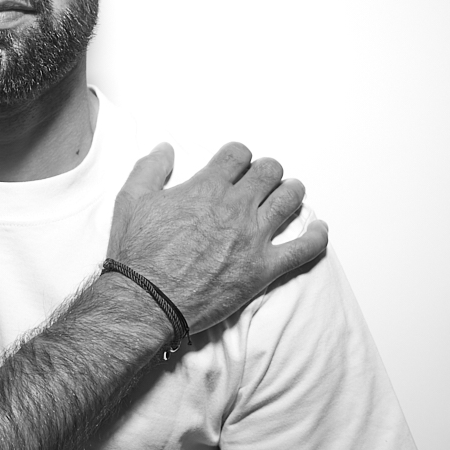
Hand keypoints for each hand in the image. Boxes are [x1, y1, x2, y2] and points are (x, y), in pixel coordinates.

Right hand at [107, 142, 328, 332]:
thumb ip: (149, 168)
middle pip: (269, 172)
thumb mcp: (130, 201)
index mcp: (207, 187)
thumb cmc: (137, 253)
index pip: (238, 154)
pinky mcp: (263, 269)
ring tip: (288, 194)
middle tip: (262, 179)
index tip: (236, 164)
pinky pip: (304, 248)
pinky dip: (317, 237)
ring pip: (290, 200)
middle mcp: (235, 207)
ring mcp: (253, 238)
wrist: (146, 301)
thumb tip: (165, 148)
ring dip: (291, 192)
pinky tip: (318, 230)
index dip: (239, 156)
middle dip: (267, 170)